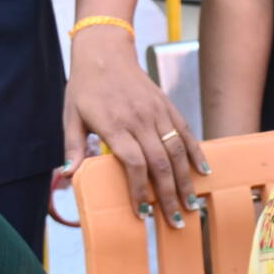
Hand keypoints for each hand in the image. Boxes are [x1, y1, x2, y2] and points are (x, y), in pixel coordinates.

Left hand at [62, 30, 203, 227]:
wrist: (105, 52)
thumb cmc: (84, 87)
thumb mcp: (71, 117)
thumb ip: (74, 147)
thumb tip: (68, 175)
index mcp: (114, 124)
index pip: (132, 163)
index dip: (138, 189)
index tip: (141, 212)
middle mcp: (140, 119)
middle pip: (159, 163)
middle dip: (168, 195)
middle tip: (175, 221)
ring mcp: (157, 112)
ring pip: (176, 151)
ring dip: (185, 181)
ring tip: (191, 205)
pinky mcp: (167, 106)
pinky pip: (186, 132)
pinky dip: (196, 153)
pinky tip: (204, 171)